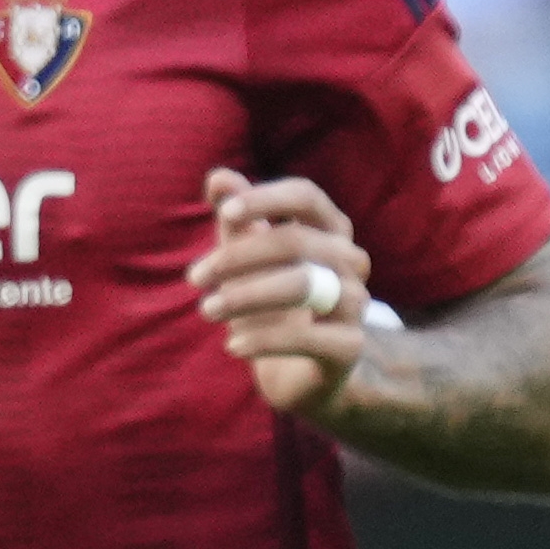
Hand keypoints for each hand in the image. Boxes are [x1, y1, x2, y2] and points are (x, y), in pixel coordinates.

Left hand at [191, 168, 375, 417]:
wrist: (300, 371)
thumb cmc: (270, 303)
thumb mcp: (247, 258)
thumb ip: (236, 219)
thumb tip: (217, 177)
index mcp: (329, 230)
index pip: (306, 195)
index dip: (266, 198)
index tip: (223, 211)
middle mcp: (350, 261)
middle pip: (295, 241)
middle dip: (237, 257)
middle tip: (194, 277)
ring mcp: (355, 303)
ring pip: (303, 285)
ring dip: (245, 295)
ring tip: (207, 309)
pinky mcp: (350, 346)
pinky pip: (308, 337)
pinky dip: (264, 340)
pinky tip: (232, 346)